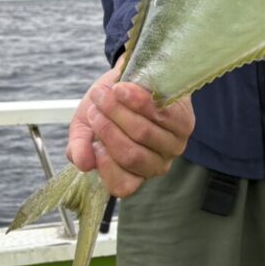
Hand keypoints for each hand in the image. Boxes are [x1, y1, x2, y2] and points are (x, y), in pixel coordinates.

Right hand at [66, 58, 194, 198]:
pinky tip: (123, 87)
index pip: (121, 185)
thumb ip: (79, 146)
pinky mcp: (185, 123)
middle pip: (131, 155)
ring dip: (118, 110)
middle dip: (106, 128)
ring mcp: (174, 146)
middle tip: (94, 107)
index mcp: (132, 175)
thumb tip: (83, 163)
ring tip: (104, 94)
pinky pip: (160, 113)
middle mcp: (156, 166)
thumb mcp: (86, 128)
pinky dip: (138, 99)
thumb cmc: (108, 109)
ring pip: (144, 133)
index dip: (104, 163)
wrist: (130, 80)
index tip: (92, 139)